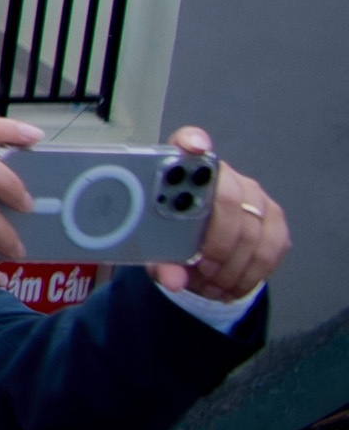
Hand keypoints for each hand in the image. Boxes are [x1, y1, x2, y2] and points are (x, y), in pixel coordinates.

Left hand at [162, 132, 290, 302]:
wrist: (200, 248)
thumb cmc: (171, 238)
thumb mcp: (156, 251)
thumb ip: (159, 262)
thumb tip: (173, 280)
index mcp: (182, 169)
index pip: (187, 141)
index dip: (192, 141)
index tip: (194, 147)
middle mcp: (221, 174)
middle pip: (228, 199)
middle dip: (219, 242)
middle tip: (204, 270)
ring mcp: (252, 193)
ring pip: (253, 229)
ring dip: (235, 267)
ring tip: (213, 287)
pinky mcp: (273, 217)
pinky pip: (273, 246)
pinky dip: (253, 272)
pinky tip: (232, 286)